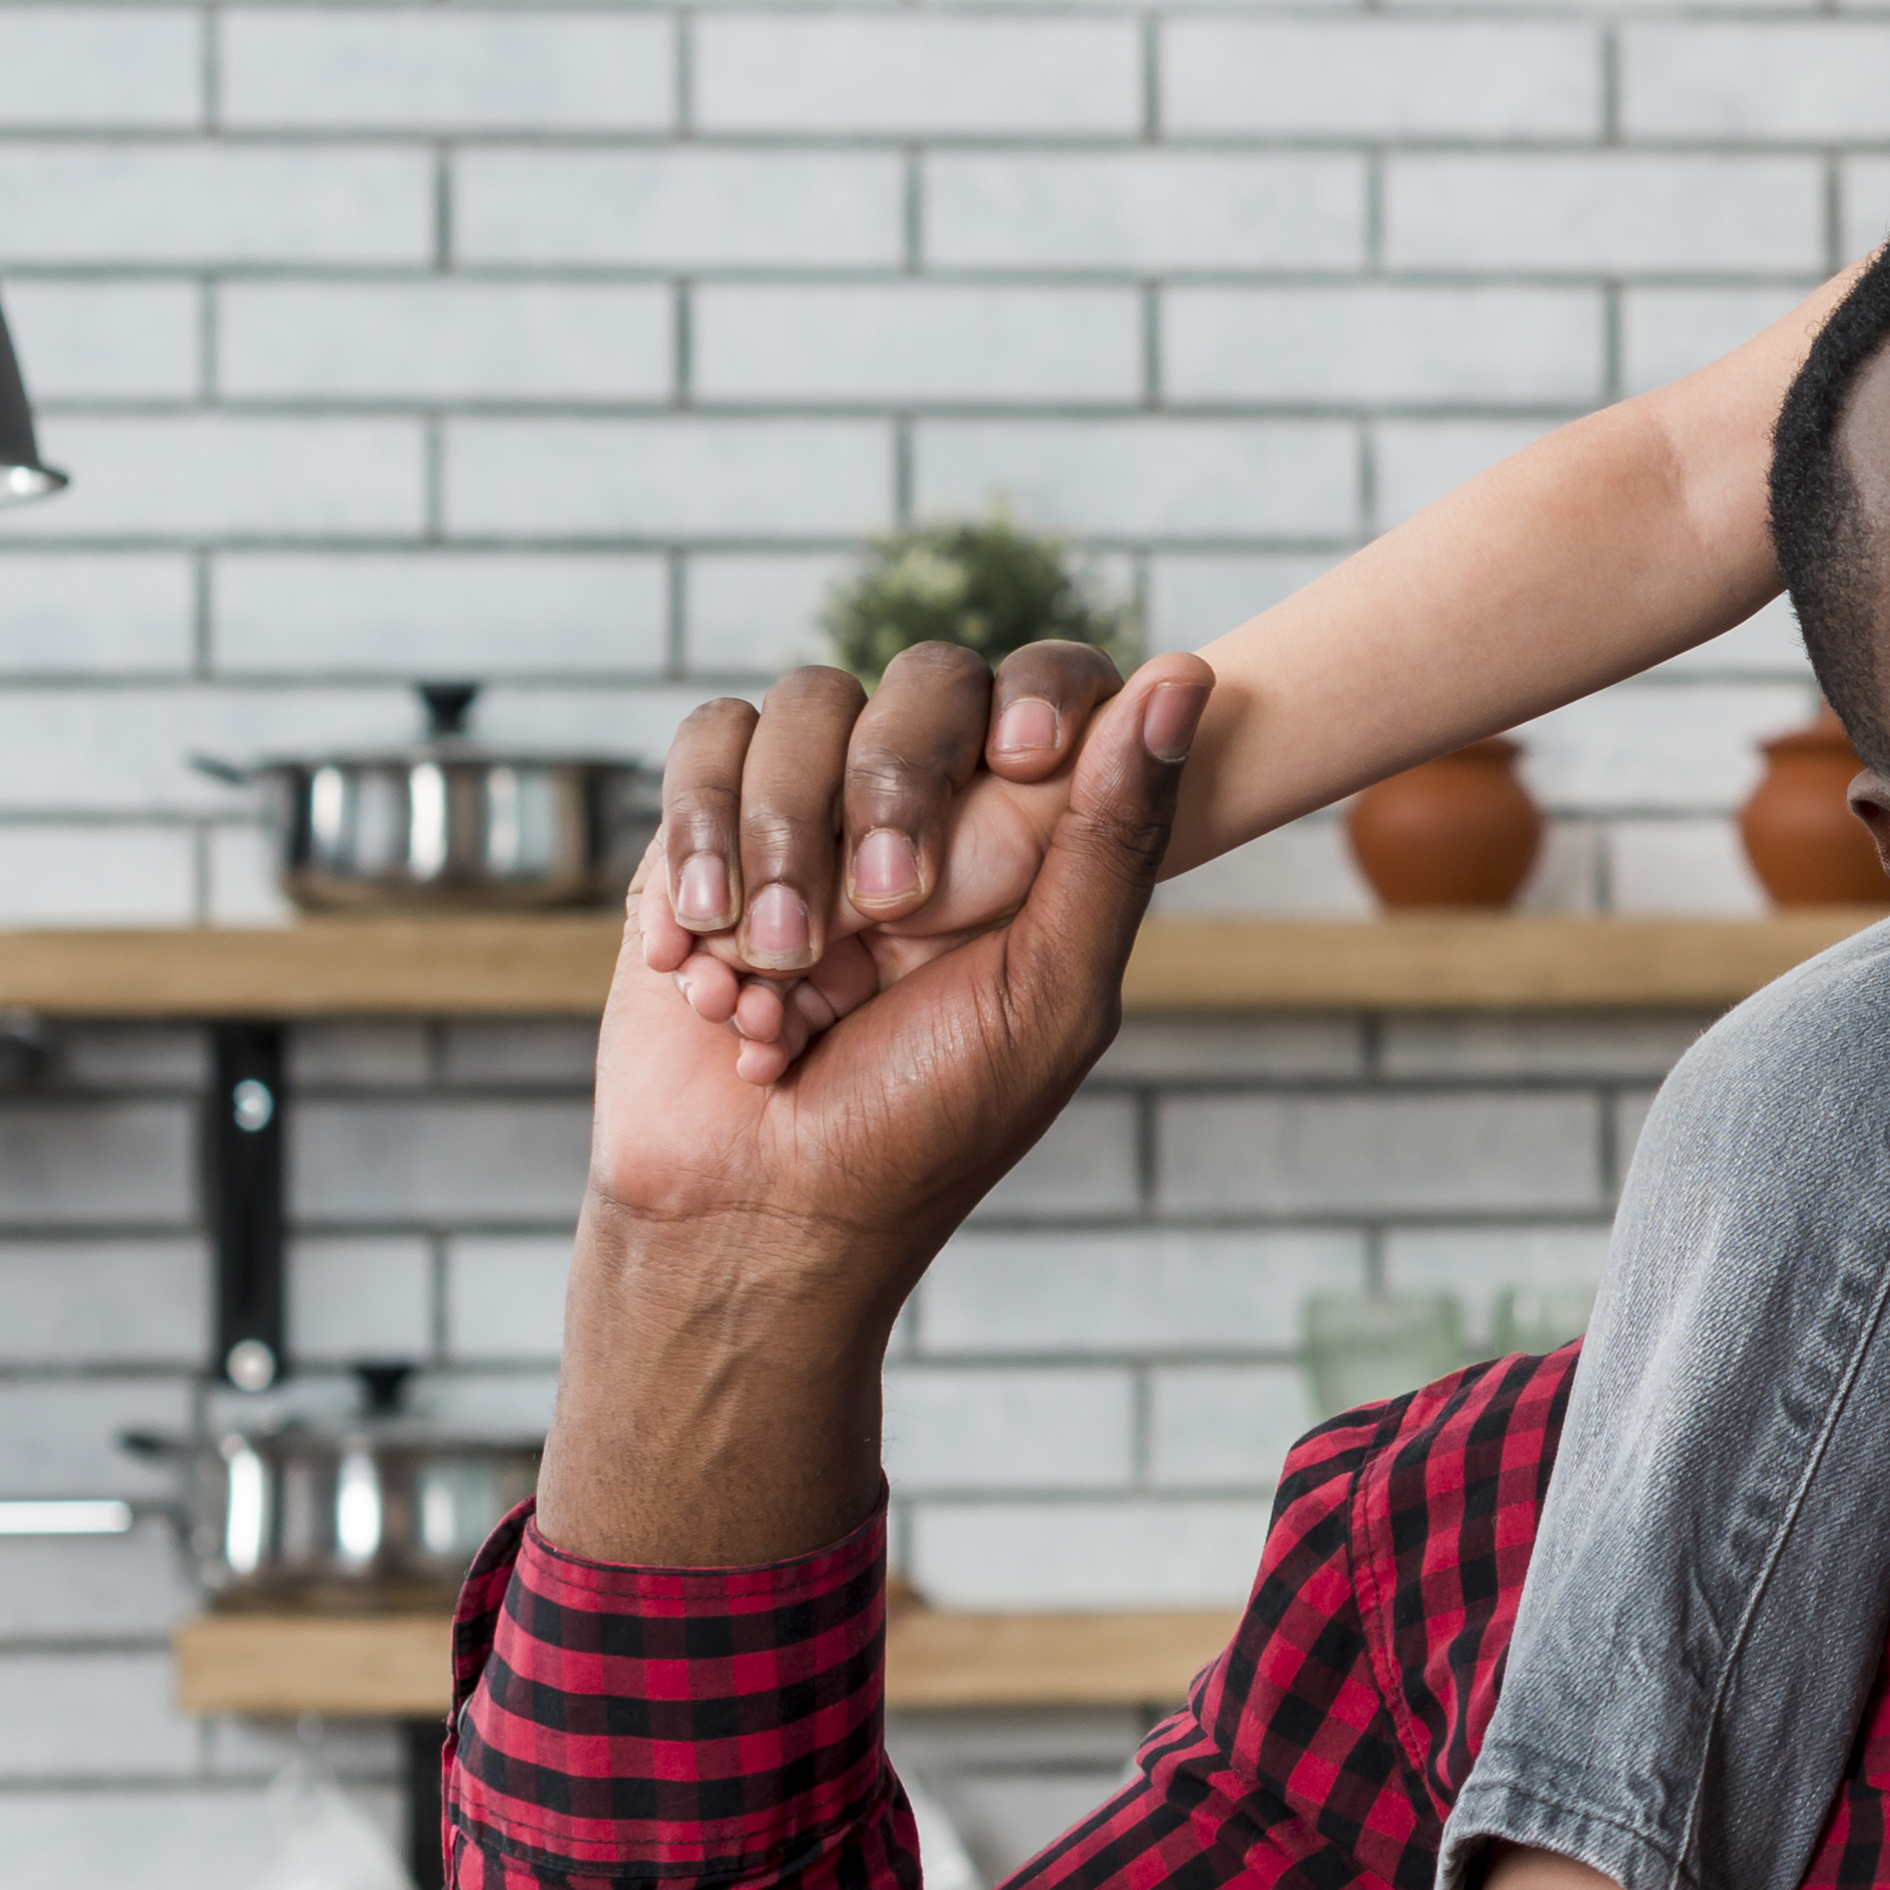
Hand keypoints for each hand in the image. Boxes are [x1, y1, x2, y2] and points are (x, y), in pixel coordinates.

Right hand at [545, 658, 1199, 1565]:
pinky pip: (703, 754)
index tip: (1025, 758)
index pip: (1055, 684)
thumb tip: (1186, 678)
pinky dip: (704, 858)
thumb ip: (1114, 838)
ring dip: (786, 848)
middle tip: (885, 917)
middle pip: (924, 676)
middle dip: (896, 787)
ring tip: (779, 980)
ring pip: (801, 708)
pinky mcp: (703, 836)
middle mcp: (928, 809)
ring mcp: (813, 814)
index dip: (1045, 692)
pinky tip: (707, 969)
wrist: (756, 1212)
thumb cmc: (925, 1125)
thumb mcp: (1052, 995)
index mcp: (1032, 840)